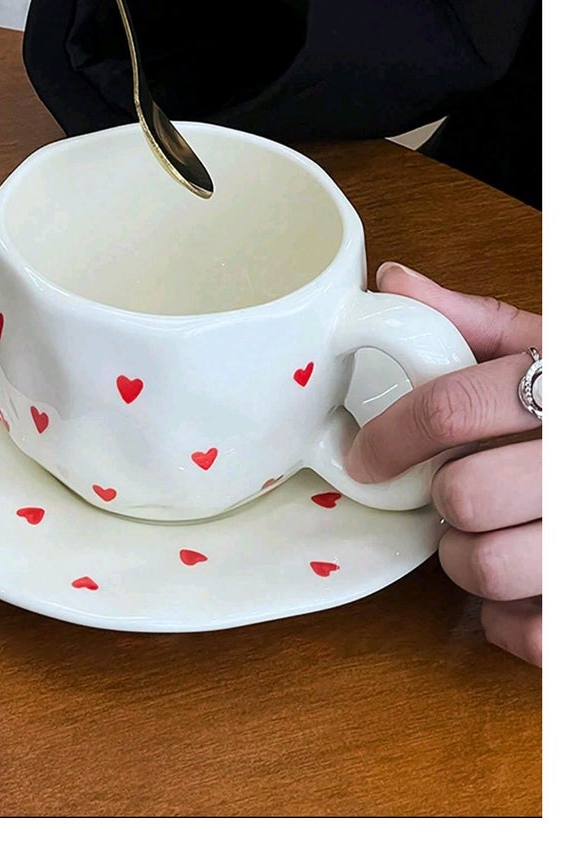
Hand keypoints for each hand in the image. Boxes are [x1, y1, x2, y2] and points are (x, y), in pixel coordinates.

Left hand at [346, 263, 541, 666]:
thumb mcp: (552, 349)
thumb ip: (474, 322)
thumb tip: (394, 285)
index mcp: (561, 393)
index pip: (450, 408)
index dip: (390, 436)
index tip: (366, 455)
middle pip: (463, 495)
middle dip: (444, 497)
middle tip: (459, 491)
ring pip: (486, 567)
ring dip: (466, 558)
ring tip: (490, 534)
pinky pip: (529, 634)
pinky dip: (507, 620)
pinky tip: (521, 585)